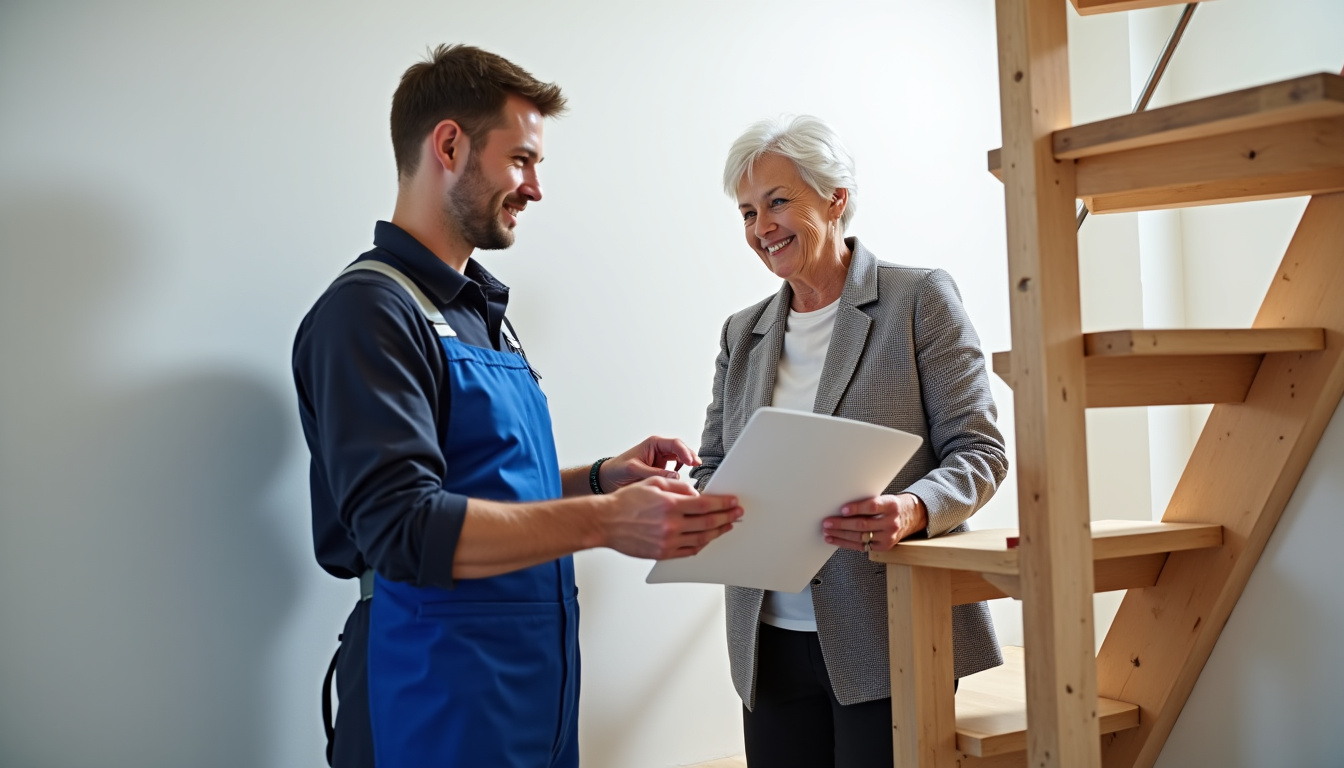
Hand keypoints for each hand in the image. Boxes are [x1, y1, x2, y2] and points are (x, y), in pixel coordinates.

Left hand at [599, 435, 700, 492]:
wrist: (608, 479)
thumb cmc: (618, 469)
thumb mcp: (635, 469)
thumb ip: (654, 473)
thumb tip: (675, 477)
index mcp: (653, 443)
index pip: (674, 444)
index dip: (685, 451)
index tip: (691, 461)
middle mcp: (660, 450)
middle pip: (681, 450)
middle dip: (690, 457)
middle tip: (697, 465)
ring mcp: (662, 460)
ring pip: (681, 459)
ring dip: (688, 465)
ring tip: (693, 472)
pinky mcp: (662, 470)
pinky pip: (677, 470)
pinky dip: (681, 473)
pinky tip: (681, 480)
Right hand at [600, 476, 741, 559]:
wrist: (606, 522)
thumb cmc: (626, 502)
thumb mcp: (652, 483)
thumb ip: (677, 487)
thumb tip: (697, 493)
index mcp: (670, 505)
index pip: (705, 504)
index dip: (723, 503)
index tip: (733, 502)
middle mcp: (671, 524)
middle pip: (708, 522)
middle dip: (726, 517)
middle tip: (736, 514)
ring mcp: (667, 541)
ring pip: (701, 539)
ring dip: (717, 532)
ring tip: (726, 526)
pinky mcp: (662, 553)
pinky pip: (688, 551)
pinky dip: (701, 545)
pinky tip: (706, 539)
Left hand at [822, 493, 927, 553]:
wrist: (909, 518)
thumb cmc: (891, 507)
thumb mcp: (884, 499)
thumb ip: (867, 502)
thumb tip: (841, 507)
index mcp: (891, 505)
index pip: (872, 507)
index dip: (856, 508)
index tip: (843, 509)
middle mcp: (891, 522)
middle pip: (863, 524)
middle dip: (842, 524)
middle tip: (827, 522)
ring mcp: (888, 536)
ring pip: (860, 537)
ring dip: (840, 535)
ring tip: (827, 532)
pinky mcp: (884, 547)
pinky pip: (861, 547)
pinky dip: (845, 543)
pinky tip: (835, 540)